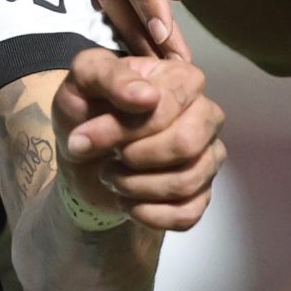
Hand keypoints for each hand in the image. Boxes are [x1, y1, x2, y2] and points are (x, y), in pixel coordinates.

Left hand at [51, 49, 225, 231]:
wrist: (82, 153)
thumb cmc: (87, 107)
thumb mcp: (83, 79)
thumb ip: (110, 76)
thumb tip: (148, 96)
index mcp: (183, 78)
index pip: (167, 106)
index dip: (123, 128)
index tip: (83, 138)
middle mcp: (206, 114)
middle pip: (186, 144)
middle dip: (135, 158)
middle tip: (107, 159)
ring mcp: (207, 156)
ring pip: (185, 182)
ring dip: (135, 187)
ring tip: (111, 177)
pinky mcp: (200, 193)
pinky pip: (187, 214)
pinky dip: (148, 214)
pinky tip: (127, 203)